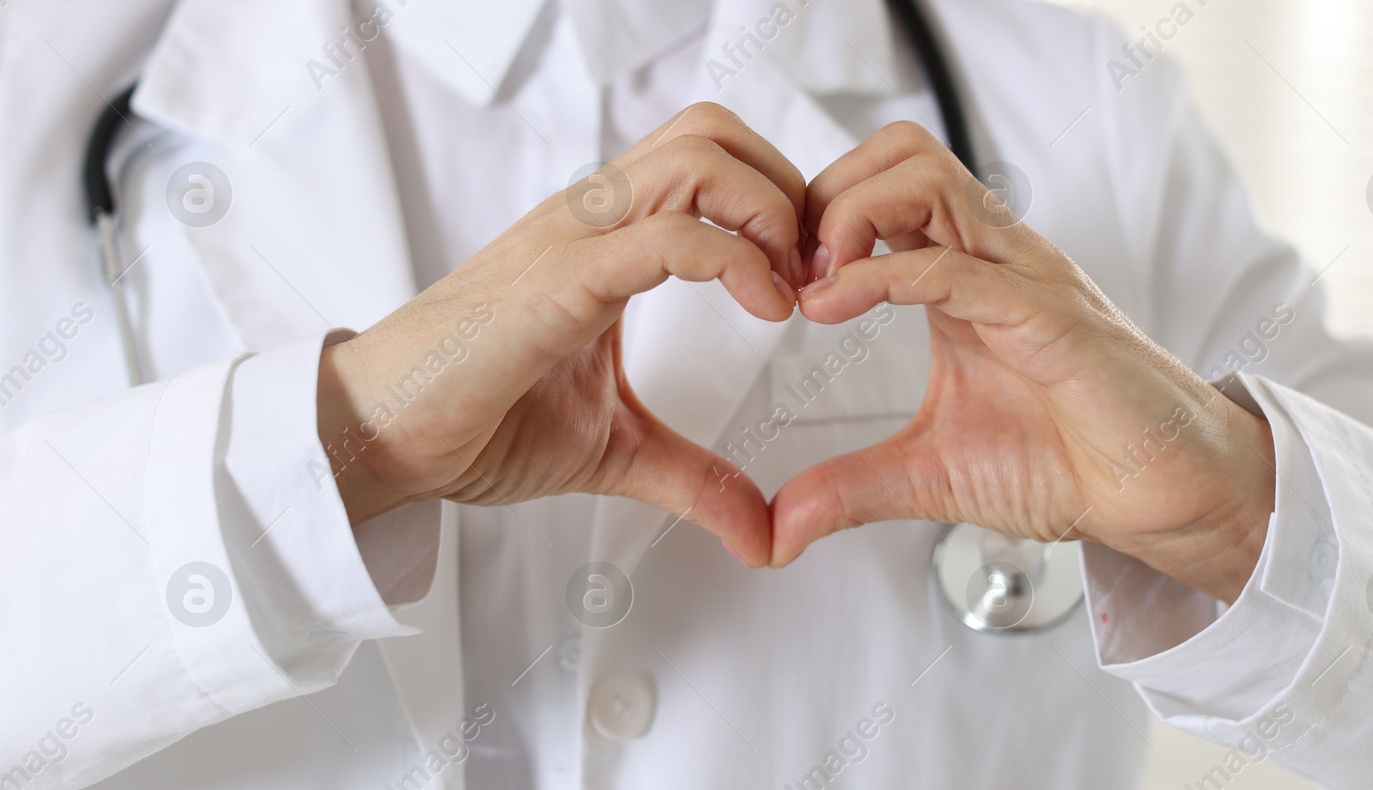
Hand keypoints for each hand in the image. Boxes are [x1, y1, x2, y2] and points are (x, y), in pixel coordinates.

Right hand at [316, 103, 805, 567]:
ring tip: (791, 289)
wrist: (377, 437)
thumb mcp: (616, 452)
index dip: (779, 202)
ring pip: (697, 159)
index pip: (709, 159)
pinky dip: (735, 260)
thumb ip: (694, 479)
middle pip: (714, 132)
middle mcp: (591, 219)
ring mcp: (571, 241)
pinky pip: (663, 237)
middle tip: (814, 273)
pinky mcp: (555, 284)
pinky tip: (765, 310)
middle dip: (788, 189)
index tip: (812, 282)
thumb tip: (764, 536)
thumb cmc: (476, 422)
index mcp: (605, 237)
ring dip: (770, 213)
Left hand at [771, 122, 1275, 601]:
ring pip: (924, 176)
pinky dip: (880, 275)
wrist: (1163, 495)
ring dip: (848, 215)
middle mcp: (992, 259)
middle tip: (790, 272)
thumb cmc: (1070, 464)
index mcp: (963, 277)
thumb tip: (778, 531)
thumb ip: (851, 490)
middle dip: (825, 194)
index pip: (880, 189)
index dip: (815, 218)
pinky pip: (954, 266)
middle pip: (898, 152)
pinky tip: (833, 307)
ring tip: (814, 284)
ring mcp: (1021, 277)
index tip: (777, 285)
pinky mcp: (1047, 315)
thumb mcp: (930, 476)